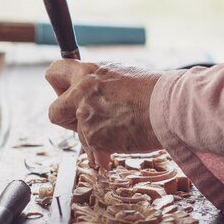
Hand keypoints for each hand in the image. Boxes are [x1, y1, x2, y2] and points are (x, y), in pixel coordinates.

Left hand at [46, 60, 161, 167]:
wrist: (169, 106)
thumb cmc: (152, 90)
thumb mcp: (119, 74)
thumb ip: (97, 82)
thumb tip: (88, 91)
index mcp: (88, 72)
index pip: (54, 72)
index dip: (59, 86)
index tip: (67, 93)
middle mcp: (81, 92)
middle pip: (54, 111)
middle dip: (68, 120)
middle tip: (85, 121)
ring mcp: (85, 116)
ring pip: (77, 135)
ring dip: (92, 138)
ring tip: (116, 133)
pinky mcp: (93, 137)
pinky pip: (92, 150)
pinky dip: (103, 152)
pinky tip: (118, 146)